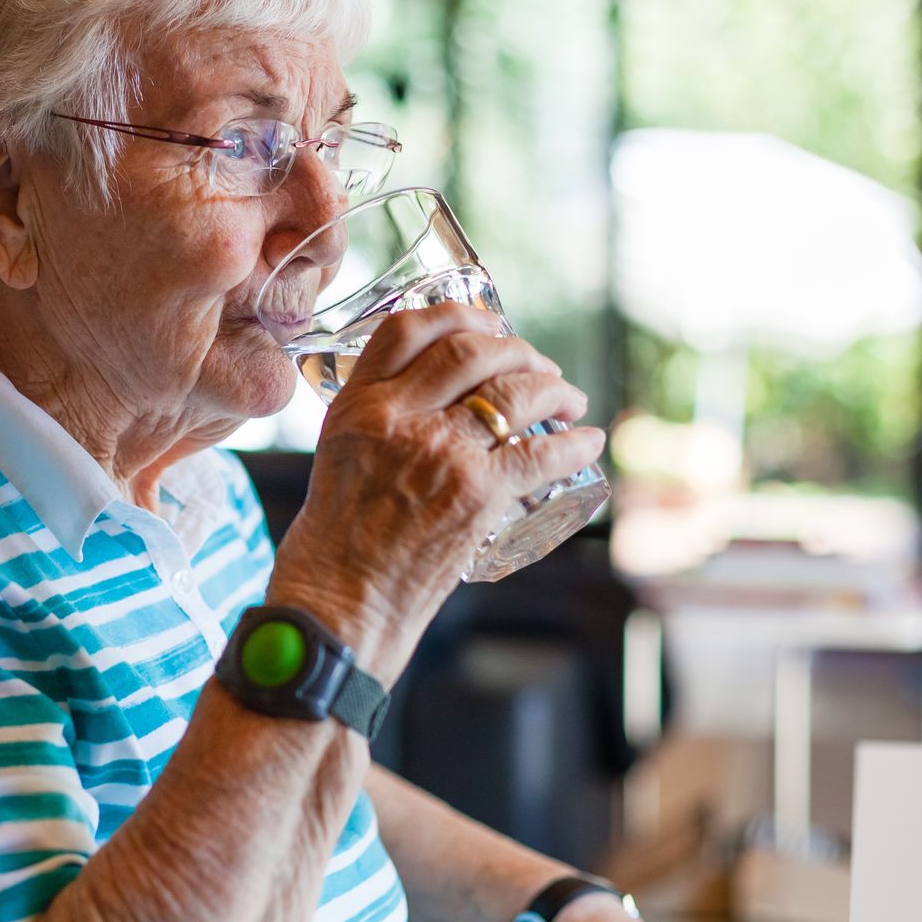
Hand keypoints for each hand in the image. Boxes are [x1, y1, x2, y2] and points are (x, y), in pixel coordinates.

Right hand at [269, 303, 604, 680]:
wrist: (338, 606)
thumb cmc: (334, 545)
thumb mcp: (337, 458)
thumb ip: (377, 425)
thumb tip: (432, 408)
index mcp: (358, 406)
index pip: (409, 330)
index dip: (458, 315)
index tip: (486, 325)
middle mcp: (397, 417)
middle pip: (470, 351)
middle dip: (517, 349)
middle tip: (538, 365)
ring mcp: (440, 452)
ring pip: (512, 391)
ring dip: (553, 387)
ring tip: (568, 397)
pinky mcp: (476, 494)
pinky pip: (540, 453)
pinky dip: (572, 443)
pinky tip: (588, 439)